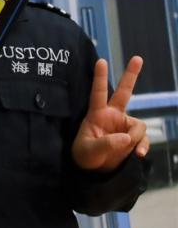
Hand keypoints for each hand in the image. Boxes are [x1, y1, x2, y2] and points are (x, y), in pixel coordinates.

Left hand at [72, 56, 149, 170]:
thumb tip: (126, 138)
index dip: (99, 78)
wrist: (93, 170)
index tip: (100, 61)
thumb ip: (107, 144)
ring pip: (138, 126)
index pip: (97, 93)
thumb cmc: (85, 156)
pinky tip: (139, 155)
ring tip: (127, 150)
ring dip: (135, 139)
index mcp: (96, 114)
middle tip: (137, 57)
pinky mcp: (133, 137)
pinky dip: (142, 146)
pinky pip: (143, 139)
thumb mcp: (90, 151)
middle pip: (124, 92)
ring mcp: (124, 125)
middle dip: (131, 75)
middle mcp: (112, 116)